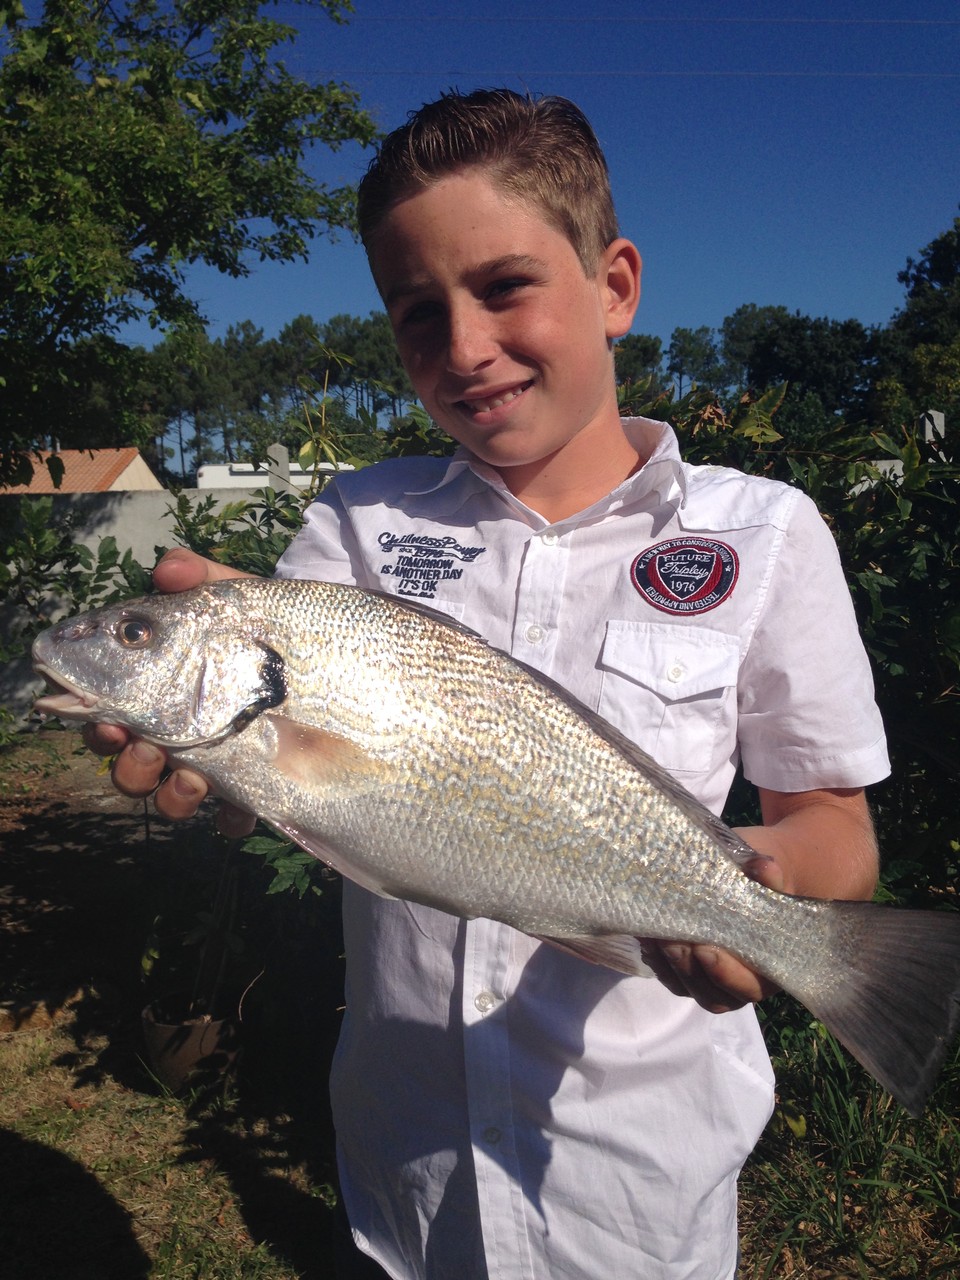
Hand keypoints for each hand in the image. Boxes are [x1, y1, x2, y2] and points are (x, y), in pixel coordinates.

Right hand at [82, 548, 256, 836]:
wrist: (340, 657)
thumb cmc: (272, 627)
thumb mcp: (242, 600)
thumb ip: (204, 579)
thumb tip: (169, 566)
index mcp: (164, 690)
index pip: (111, 712)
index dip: (96, 722)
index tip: (107, 720)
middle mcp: (182, 731)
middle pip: (132, 763)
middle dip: (129, 765)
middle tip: (145, 750)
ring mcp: (218, 763)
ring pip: (174, 796)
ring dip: (171, 795)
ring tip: (192, 779)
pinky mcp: (257, 788)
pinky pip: (233, 819)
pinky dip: (230, 820)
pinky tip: (241, 811)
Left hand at [639, 850, 786, 1012]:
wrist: (740, 879)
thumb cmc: (757, 883)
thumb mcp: (764, 878)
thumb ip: (768, 877)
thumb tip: (764, 866)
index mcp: (769, 968)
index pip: (750, 987)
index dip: (726, 973)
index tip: (704, 949)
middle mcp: (741, 984)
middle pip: (714, 996)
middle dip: (689, 970)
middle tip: (671, 941)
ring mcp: (711, 981)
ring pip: (687, 989)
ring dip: (670, 966)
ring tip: (655, 937)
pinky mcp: (687, 974)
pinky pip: (670, 978)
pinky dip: (657, 962)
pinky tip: (647, 939)